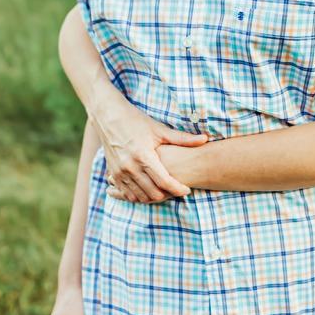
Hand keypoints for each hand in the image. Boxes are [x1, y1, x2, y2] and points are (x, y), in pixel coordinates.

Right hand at [92, 94, 207, 203]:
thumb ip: (182, 138)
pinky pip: (128, 194)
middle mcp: (130, 167)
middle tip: (178, 189)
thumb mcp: (159, 129)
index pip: (164, 181)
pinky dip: (140, 196)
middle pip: (153, 193)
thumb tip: (205, 139)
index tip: (187, 190)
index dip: (178, 189)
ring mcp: (119, 172)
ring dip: (154, 197)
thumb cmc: (136, 121)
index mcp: (143, 156)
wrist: (109, 117)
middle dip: (168, 194)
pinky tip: (150, 190)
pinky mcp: (113, 174)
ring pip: (140, 196)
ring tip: (166, 190)